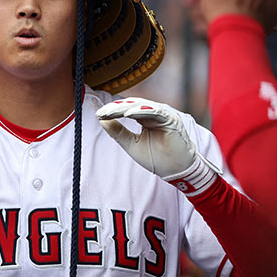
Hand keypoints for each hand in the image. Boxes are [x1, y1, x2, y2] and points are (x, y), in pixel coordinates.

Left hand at [96, 98, 221, 195]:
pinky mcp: (171, 119)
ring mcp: (164, 114)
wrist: (178, 171)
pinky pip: (155, 111)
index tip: (98, 114)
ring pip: (141, 106)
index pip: (126, 109)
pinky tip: (127, 114)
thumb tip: (101, 120)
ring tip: (109, 112)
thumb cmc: (158, 158)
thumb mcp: (132, 144)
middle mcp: (154, 113)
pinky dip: (141, 111)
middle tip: (101, 112)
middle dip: (115, 108)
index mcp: (145, 117)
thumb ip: (118, 131)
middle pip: (132, 105)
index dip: (112, 111)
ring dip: (124, 108)